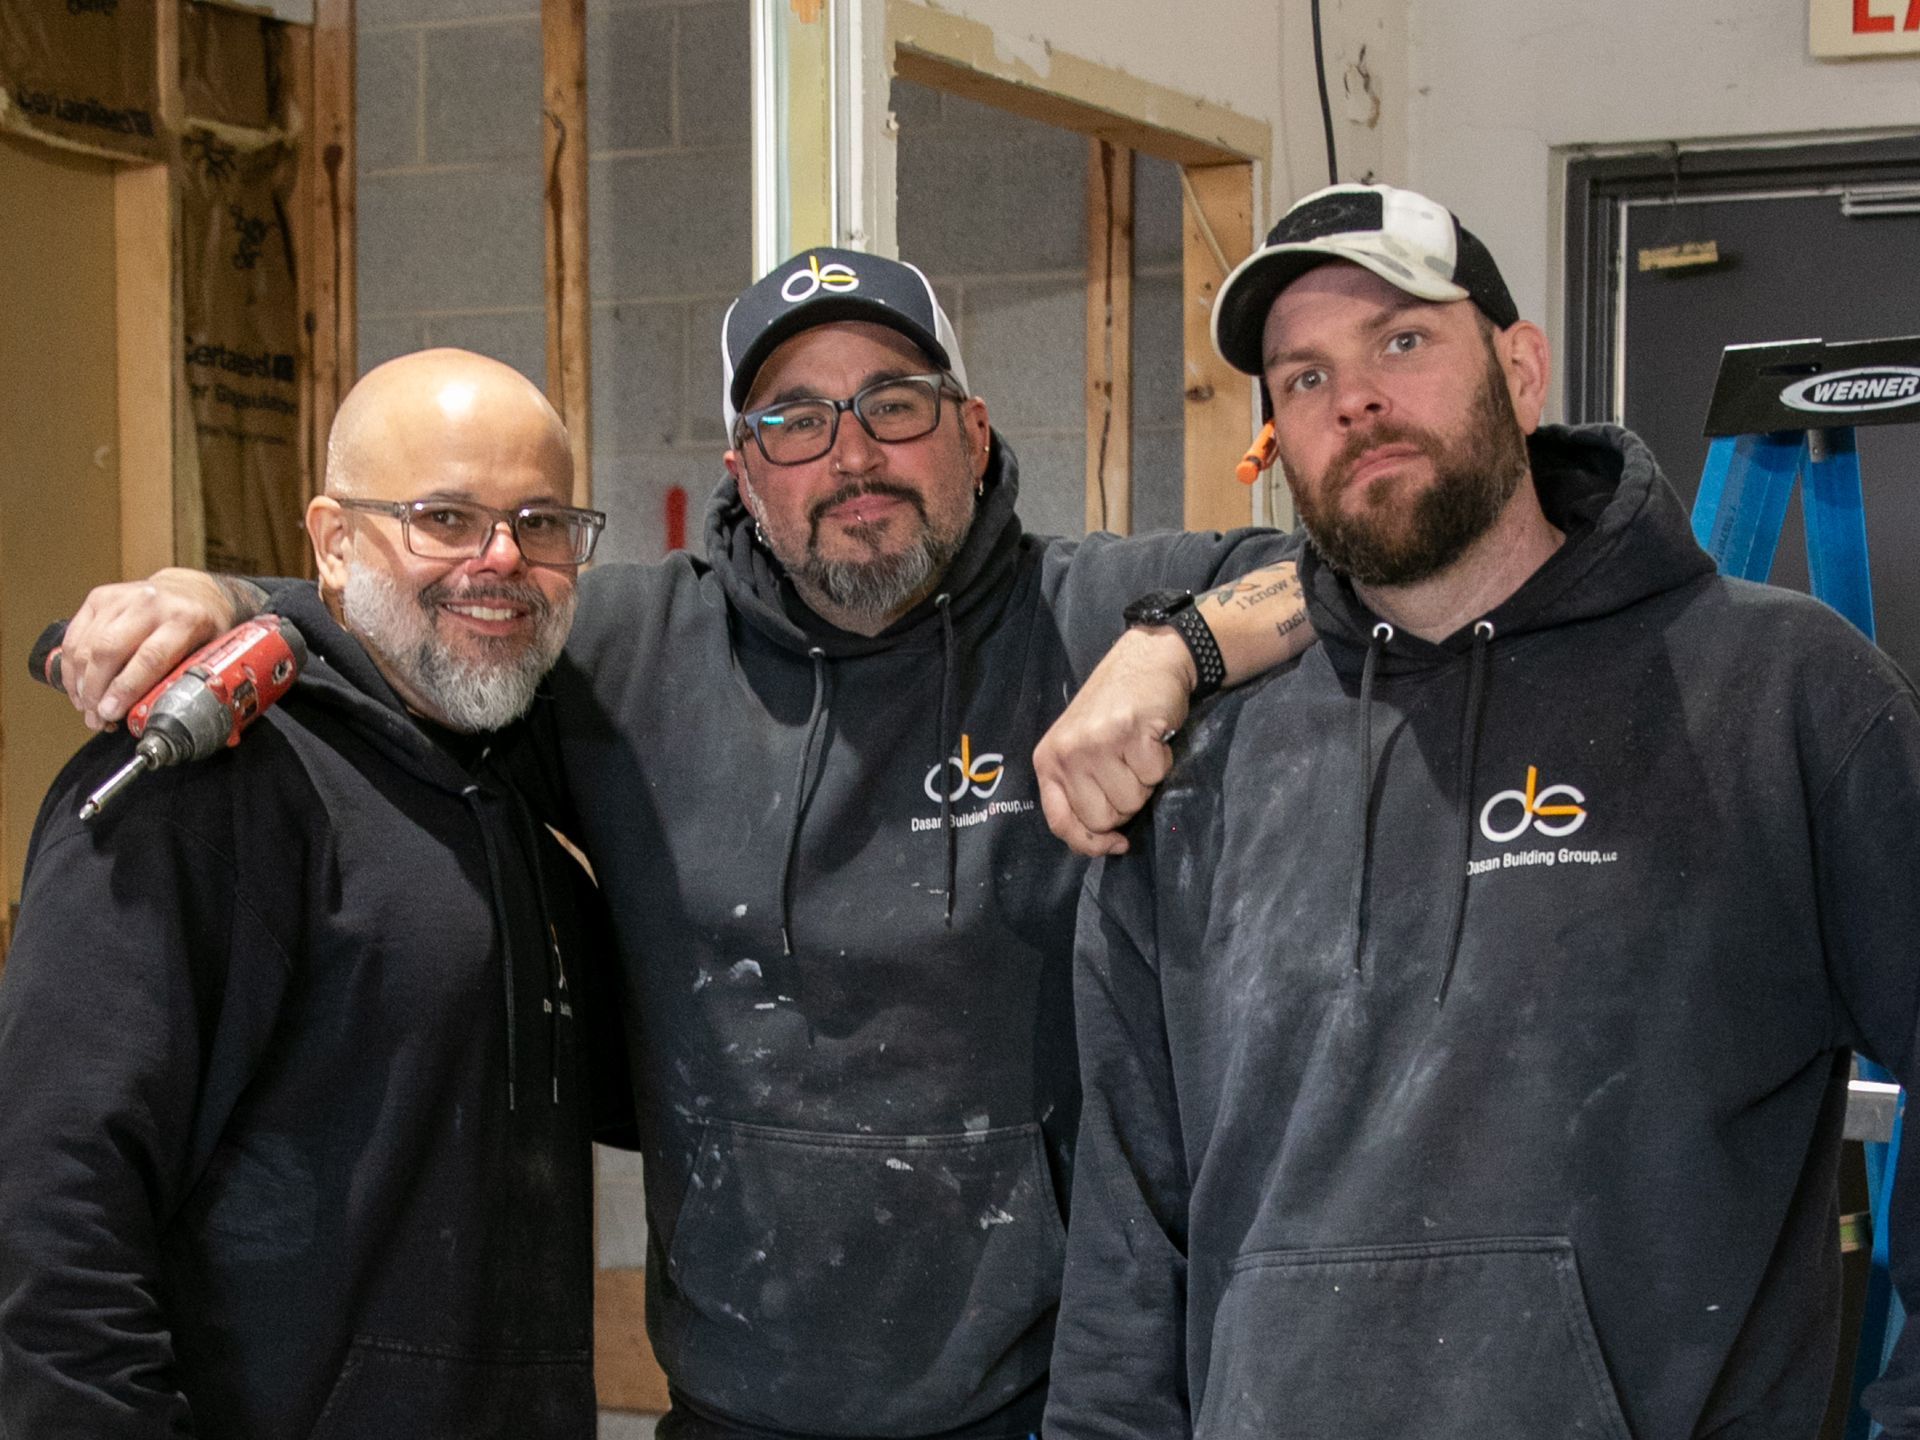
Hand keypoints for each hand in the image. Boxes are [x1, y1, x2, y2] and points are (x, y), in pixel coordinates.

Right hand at [60, 570, 245, 729]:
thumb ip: (182, 678)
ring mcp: (120, 598)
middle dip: (96, 689)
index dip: (126, 689)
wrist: (188, 591)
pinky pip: (74, 637)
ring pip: (86, 646)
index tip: (110, 712)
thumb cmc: (198, 627)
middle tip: (96, 716)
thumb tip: (151, 714)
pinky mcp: (98, 598)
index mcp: (184, 619)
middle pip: (109, 650)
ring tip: (87, 707)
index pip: (150, 657)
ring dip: (80, 683)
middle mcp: (150, 604)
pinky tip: (77, 687)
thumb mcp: (207, 652)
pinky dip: (71, 667)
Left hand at [1035, 627, 1194, 856]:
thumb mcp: (1080, 750)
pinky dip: (1162, 763)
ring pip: (1132, 801)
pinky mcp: (1130, 732)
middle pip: (1103, 818)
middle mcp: (1067, 752)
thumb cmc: (1113, 711)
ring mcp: (1097, 741)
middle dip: (1125, 804)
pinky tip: (1153, 739)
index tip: (1116, 843)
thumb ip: (1080, 791)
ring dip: (1145, 782)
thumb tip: (1102, 843)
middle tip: (1128, 769)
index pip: (1060, 822)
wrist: (1147, 661)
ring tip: (1139, 750)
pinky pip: (1154, 776)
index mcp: (1048, 761)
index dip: (1090, 842)